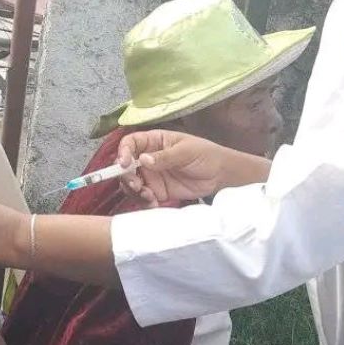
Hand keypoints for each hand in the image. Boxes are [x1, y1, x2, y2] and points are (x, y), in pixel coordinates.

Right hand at [117, 131, 234, 207]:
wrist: (219, 175)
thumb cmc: (205, 154)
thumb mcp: (186, 151)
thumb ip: (164, 156)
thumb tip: (143, 159)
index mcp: (153, 142)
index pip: (130, 143)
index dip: (123, 152)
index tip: (124, 163)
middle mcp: (148, 158)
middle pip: (126, 166)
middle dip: (127, 177)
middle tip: (137, 185)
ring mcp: (152, 176)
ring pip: (132, 184)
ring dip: (135, 191)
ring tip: (148, 196)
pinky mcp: (157, 191)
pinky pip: (144, 197)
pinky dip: (145, 202)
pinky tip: (154, 202)